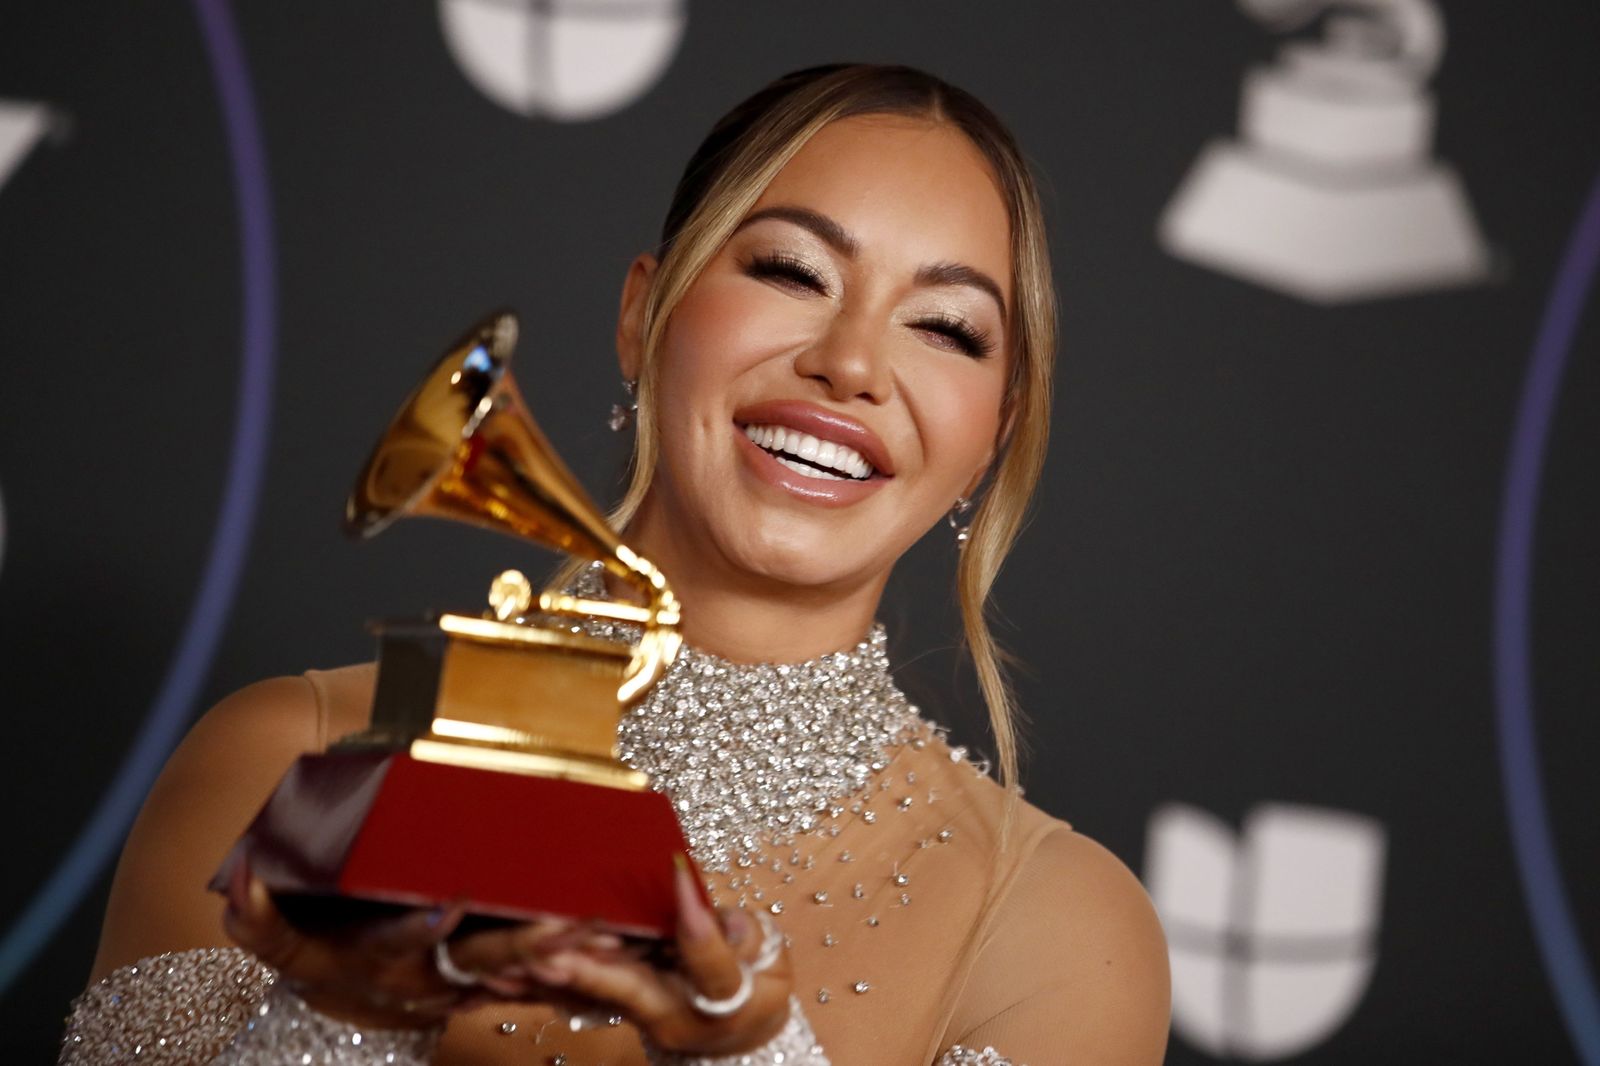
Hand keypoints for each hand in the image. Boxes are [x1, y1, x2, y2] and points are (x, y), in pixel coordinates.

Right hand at [220, 859, 612, 1029]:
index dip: (416, 933)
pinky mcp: (493, 984)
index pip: (393, 944)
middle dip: (524, 944)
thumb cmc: (320, 950)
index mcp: (375, 958)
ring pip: (523, 973)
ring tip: (610, 933)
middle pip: (477, 963)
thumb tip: (240, 879)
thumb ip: (260, 918)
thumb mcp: (285, 941)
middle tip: (567, 923)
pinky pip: (544, 982)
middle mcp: (423, 980)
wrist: (346, 1005)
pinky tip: (625, 946)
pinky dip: (581, 968)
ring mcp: (462, 986)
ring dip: (566, 956)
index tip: (445, 907)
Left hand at [449, 856, 795, 1055]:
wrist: (742, 1030)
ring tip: (510, 956)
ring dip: (549, 978)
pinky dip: (541, 984)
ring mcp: (640, 1018)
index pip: (709, 962)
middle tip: (549, 945)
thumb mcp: (772, 961)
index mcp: (723, 1002)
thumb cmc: (758, 986)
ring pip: (590, 998)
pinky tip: (504, 968)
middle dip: (587, 966)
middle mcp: (672, 1018)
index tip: (679, 870)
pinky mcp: (616, 1010)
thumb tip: (722, 917)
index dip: (698, 919)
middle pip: (628, 990)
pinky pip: (574, 998)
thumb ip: (745, 937)